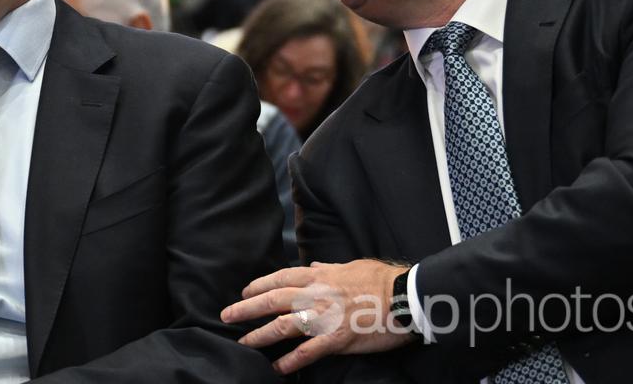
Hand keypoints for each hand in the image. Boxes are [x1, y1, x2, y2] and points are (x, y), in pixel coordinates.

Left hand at [221, 260, 414, 374]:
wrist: (405, 297)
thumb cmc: (383, 279)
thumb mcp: (352, 265)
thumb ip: (330, 268)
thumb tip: (316, 265)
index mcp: (320, 275)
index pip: (281, 277)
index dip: (260, 284)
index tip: (245, 291)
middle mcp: (316, 294)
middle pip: (272, 300)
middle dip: (246, 309)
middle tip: (227, 316)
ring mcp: (324, 317)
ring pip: (282, 327)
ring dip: (259, 336)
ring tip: (243, 343)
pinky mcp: (336, 339)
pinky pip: (306, 352)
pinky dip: (289, 361)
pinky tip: (276, 368)